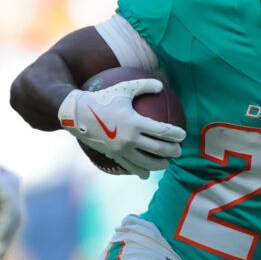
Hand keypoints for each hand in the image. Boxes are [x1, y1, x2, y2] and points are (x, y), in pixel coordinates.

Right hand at [59, 77, 185, 178]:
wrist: (77, 114)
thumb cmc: (102, 98)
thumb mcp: (123, 88)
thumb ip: (144, 86)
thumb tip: (161, 86)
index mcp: (135, 122)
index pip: (162, 131)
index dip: (175, 134)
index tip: (183, 135)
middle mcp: (130, 139)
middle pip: (158, 149)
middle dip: (172, 151)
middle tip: (179, 151)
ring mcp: (121, 150)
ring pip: (146, 163)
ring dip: (159, 165)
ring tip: (166, 164)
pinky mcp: (113, 156)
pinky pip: (130, 167)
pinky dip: (140, 171)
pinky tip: (146, 173)